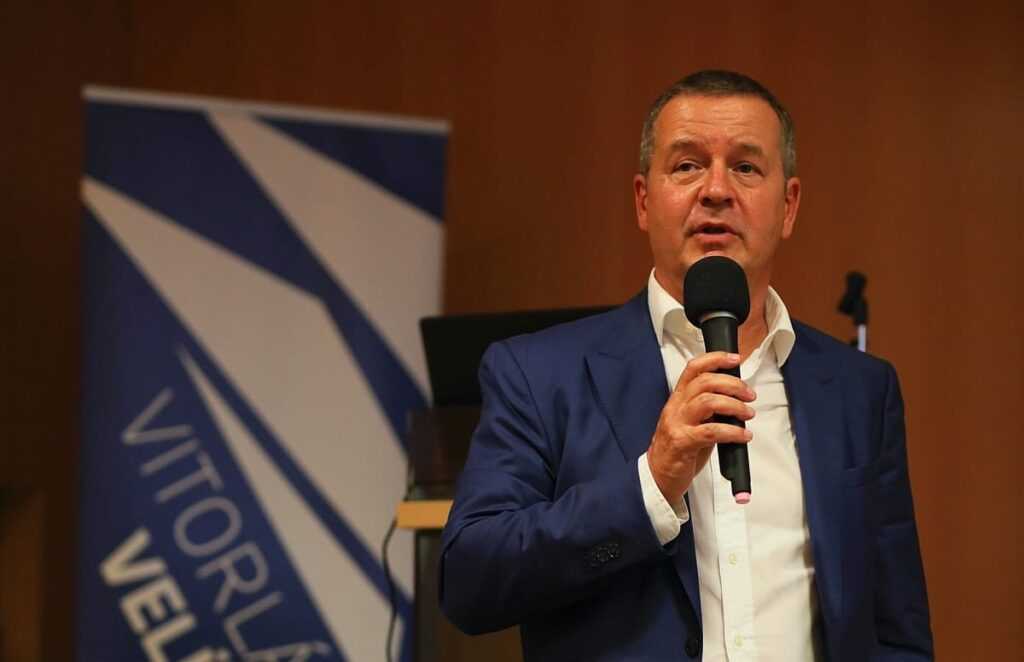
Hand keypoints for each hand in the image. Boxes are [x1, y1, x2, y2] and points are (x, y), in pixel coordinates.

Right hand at [647, 351, 755, 503]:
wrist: (658, 474)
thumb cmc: (678, 448)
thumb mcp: (690, 420)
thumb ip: (707, 407)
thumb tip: (736, 397)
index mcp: (678, 398)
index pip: (693, 368)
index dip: (715, 359)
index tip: (735, 359)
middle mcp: (676, 407)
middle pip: (705, 382)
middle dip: (733, 384)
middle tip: (749, 395)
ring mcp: (678, 424)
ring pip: (708, 401)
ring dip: (735, 406)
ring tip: (748, 414)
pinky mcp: (683, 442)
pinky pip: (712, 431)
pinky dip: (733, 432)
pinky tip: (744, 436)